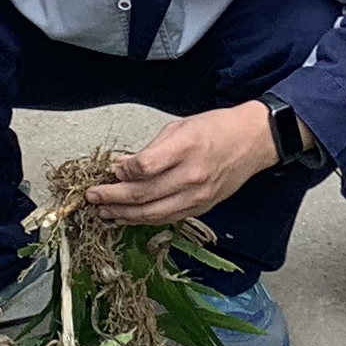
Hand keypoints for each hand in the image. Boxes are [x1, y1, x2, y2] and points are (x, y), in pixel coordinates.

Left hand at [86, 102, 277, 226]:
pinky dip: (144, 220)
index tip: (110, 170)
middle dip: (112, 198)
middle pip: (143, 195)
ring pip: (152, 213)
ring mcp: (197, 196)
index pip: (144, 167)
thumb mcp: (180, 126)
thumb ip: (151, 149)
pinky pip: (167, 218)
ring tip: (104, 212)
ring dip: (124, 215)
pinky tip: (129, 217)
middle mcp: (191, 175)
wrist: (253, 142)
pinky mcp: (202, 208)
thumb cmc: (217, 128)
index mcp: (186, 147)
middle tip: (92, 197)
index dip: (121, 172)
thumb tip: (123, 166)